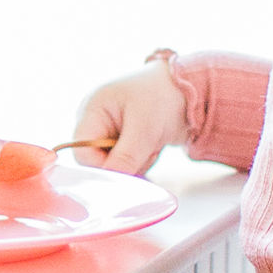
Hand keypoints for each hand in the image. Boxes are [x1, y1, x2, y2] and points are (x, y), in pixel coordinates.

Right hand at [70, 59, 190, 173]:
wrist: (191, 90)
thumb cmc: (163, 95)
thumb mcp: (145, 127)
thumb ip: (125, 157)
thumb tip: (111, 183)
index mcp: (92, 110)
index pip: (81, 151)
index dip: (100, 166)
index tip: (126, 169)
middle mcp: (96, 122)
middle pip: (97, 161)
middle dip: (123, 163)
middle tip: (146, 149)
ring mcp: (110, 132)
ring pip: (114, 166)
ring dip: (136, 162)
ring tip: (152, 143)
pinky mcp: (125, 141)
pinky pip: (127, 164)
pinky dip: (141, 160)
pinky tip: (153, 145)